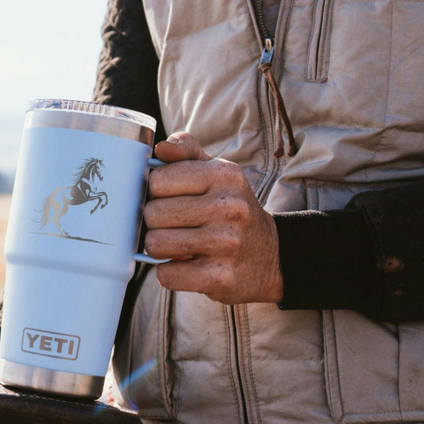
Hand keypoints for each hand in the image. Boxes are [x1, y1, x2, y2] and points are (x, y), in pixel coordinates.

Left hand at [144, 133, 282, 303]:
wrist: (270, 255)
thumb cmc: (231, 209)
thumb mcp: (217, 173)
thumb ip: (187, 152)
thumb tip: (161, 147)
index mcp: (223, 175)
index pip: (157, 180)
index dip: (155, 193)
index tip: (170, 200)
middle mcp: (228, 207)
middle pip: (152, 213)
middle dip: (156, 223)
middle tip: (176, 226)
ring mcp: (225, 243)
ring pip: (155, 244)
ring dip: (160, 249)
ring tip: (180, 245)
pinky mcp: (219, 277)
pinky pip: (166, 275)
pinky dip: (170, 273)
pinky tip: (187, 266)